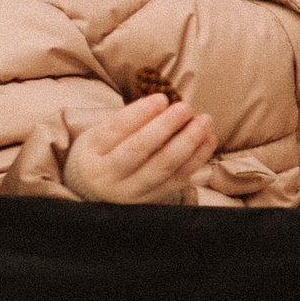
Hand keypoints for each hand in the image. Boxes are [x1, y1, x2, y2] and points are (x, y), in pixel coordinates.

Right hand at [63, 94, 215, 204]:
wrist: (99, 190)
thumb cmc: (106, 151)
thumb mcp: (104, 133)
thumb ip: (130, 120)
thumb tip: (164, 103)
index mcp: (91, 154)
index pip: (114, 131)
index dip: (139, 114)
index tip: (162, 99)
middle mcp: (107, 177)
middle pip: (138, 151)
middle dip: (164, 127)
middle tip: (184, 108)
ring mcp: (130, 193)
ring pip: (161, 168)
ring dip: (187, 143)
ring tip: (203, 122)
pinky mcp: (151, 202)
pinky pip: (177, 180)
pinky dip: (196, 159)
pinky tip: (209, 140)